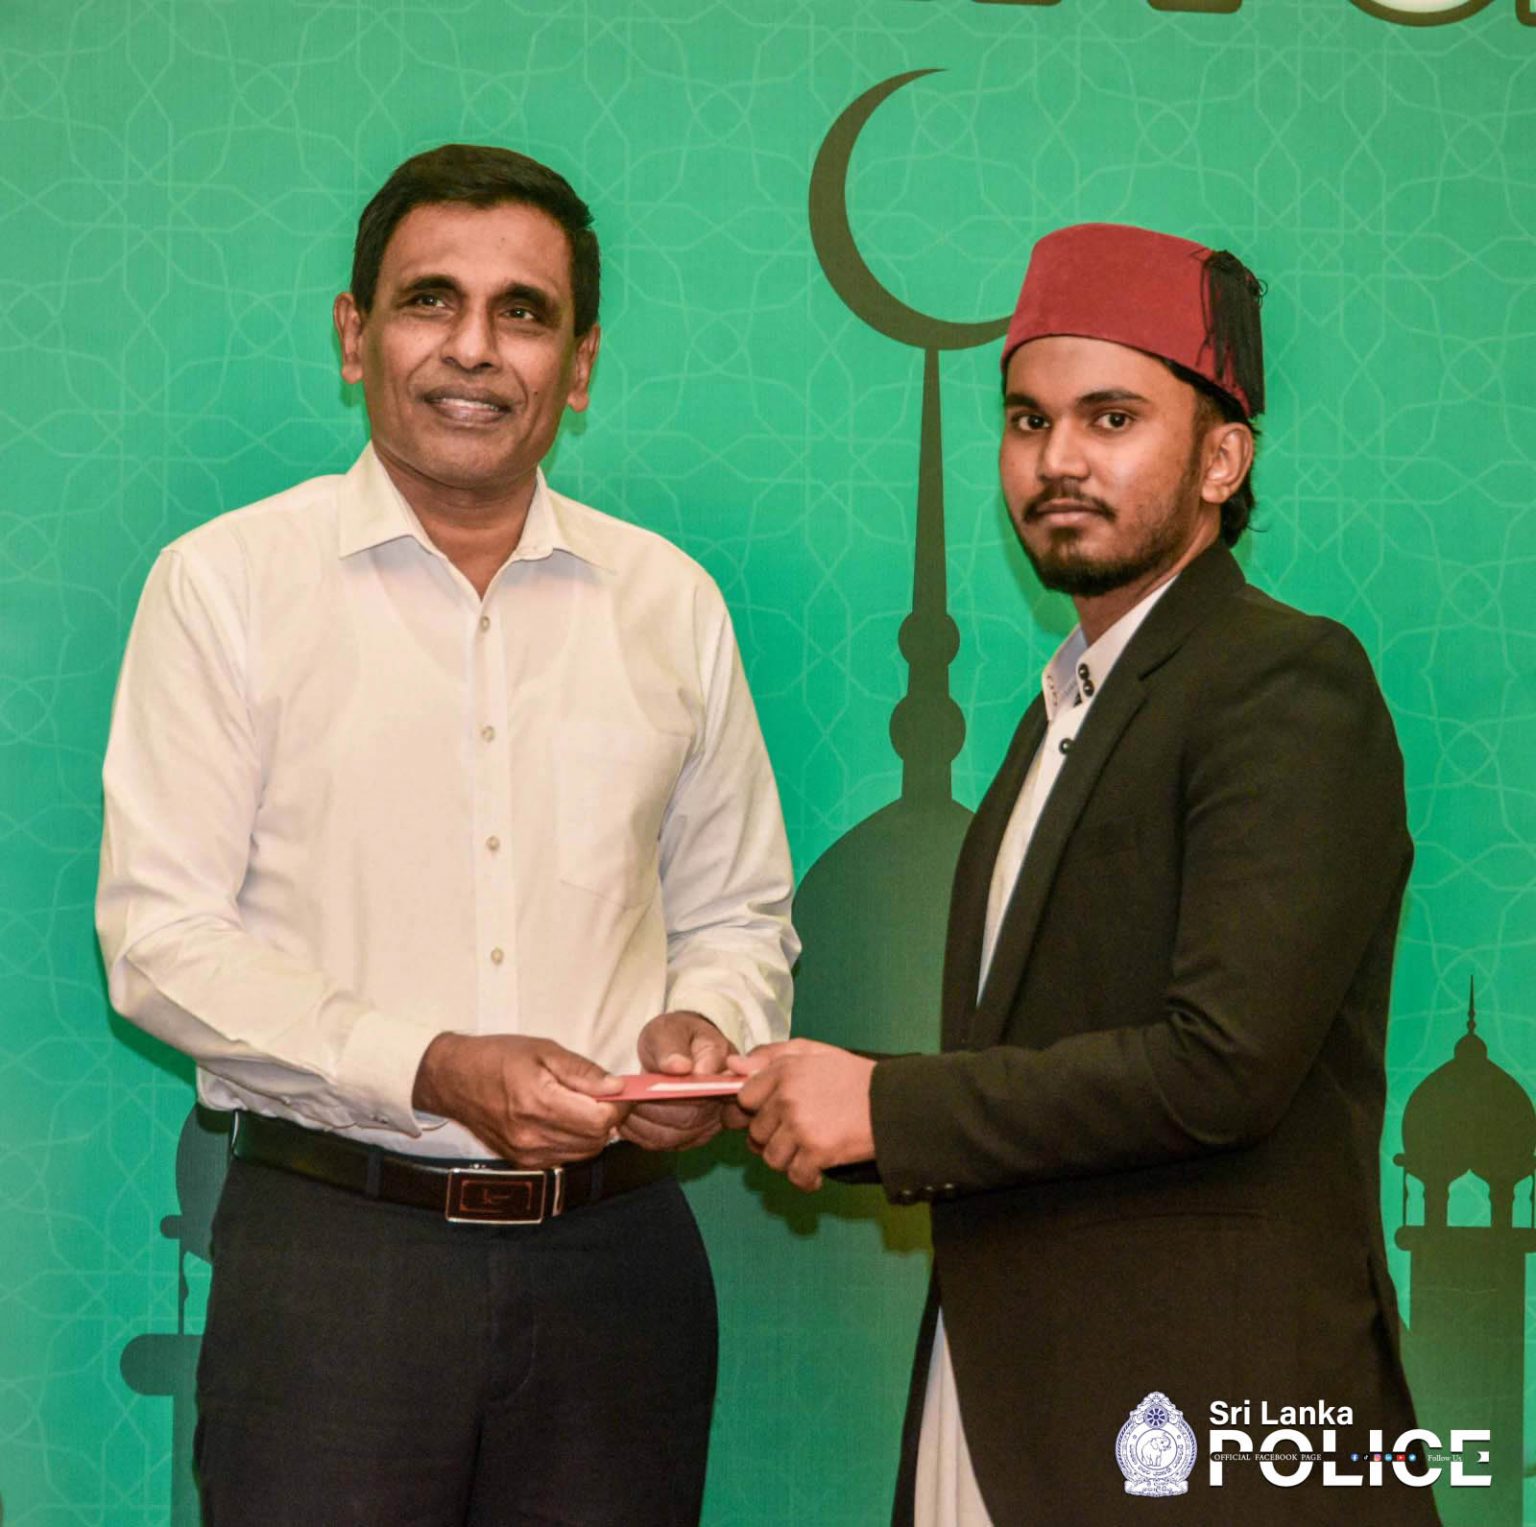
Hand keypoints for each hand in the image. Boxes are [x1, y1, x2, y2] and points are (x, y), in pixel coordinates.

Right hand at [412, 1032, 625, 1168]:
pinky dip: (576, 1141)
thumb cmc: (497, 1058)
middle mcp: (533, 1137)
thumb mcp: (543, 1050)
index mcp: (538, 1104)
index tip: (621, 1089)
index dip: (619, 1105)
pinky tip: (566, 1119)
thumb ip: (582, 1071)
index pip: (600, 1120)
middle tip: (603, 1093)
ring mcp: (527, 1155)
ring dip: (593, 1131)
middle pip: (596, 1140)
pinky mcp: (523, 1164)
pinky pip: (566, 1157)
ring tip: (582, 1103)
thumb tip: (617, 1087)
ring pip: (584, 1152)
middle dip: (608, 1117)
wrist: (454, 1081)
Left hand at [619, 1011, 736, 1151]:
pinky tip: (628, 1121)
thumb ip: (671, 1046)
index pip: (707, 1086)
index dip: (676, 1092)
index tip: (648, 1087)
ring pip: (678, 1134)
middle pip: (691, 1115)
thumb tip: (681, 1067)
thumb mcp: (667, 1030)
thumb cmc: (673, 1036)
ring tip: (623, 1109)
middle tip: (627, 1100)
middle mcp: (725, 1093)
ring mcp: (713, 1117)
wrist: (675, 1048)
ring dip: (645, 1125)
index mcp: (723, 1060)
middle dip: (653, 1109)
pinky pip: (671, 1143)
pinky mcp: (697, 1134)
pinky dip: (644, 1135)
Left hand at [727, 1040, 875, 1190]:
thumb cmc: (853, 1076)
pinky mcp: (816, 1153)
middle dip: (771, 1136)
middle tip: (794, 1134)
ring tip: (805, 1152)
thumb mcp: (812, 1052)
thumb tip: (732, 1067)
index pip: (744, 1098)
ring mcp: (800, 1127)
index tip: (769, 1114)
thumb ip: (770, 1055)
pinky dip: (805, 1180)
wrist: (893, 1103)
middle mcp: (787, 1098)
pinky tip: (816, 1173)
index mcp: (784, 1071)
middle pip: (756, 1132)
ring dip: (787, 1159)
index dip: (754, 1109)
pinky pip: (795, 1176)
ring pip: (770, 1157)